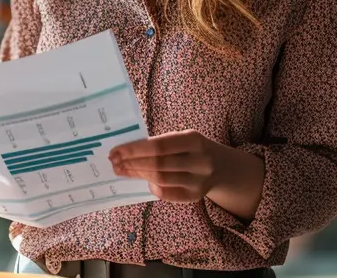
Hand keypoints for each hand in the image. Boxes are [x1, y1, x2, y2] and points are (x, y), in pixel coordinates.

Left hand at [109, 130, 263, 216]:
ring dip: (137, 175)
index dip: (134, 149)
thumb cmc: (193, 149)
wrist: (222, 167)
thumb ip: (161, 144)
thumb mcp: (183, 139)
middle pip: (158, 164)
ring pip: (160, 179)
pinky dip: (152, 187)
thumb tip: (125, 150)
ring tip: (122, 170)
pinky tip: (143, 180)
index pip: (159, 146)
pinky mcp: (195, 196)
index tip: (115, 151)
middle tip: (114, 162)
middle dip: (132, 163)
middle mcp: (200, 161)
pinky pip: (167, 194)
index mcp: (194, 140)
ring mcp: (199, 181)